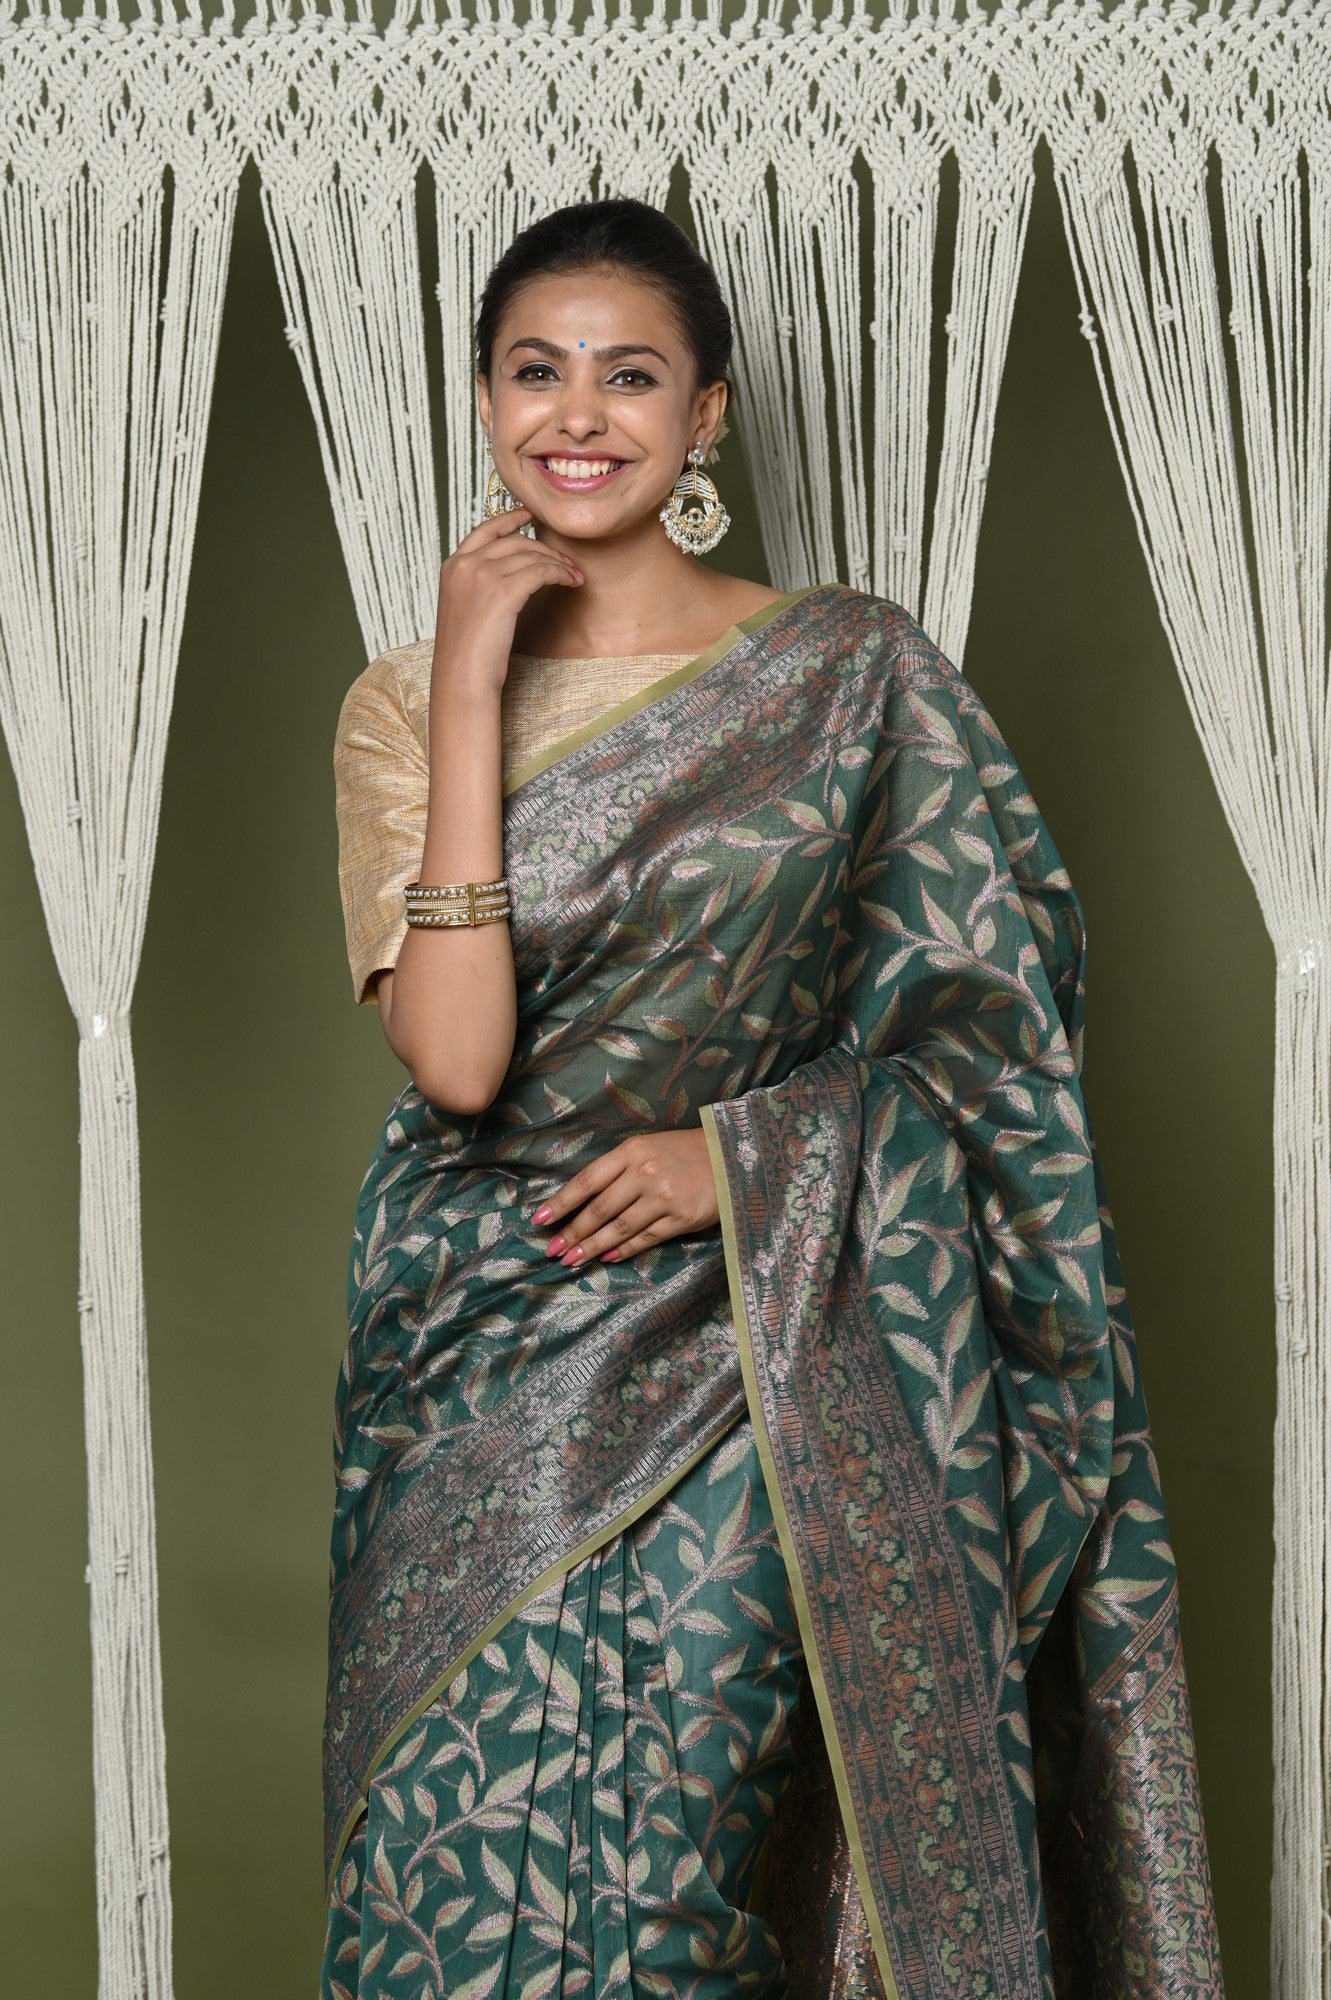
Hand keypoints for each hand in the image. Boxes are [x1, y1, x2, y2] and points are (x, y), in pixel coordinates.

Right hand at [433, 502, 582, 696]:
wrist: (461, 679)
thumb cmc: (466, 655)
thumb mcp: (465, 610)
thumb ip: (479, 586)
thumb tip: (511, 575)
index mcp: (452, 566)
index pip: (485, 530)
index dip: (510, 519)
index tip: (530, 516)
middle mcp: (464, 564)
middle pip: (515, 540)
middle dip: (545, 548)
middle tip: (567, 562)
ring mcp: (482, 574)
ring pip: (531, 554)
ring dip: (558, 563)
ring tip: (573, 576)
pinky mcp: (502, 590)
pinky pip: (541, 570)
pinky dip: (560, 574)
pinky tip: (571, 583)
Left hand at [530, 1129, 720, 1267]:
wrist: (730, 1156)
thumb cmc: (683, 1152)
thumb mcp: (647, 1148)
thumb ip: (618, 1170)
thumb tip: (583, 1200)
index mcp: (631, 1151)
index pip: (587, 1180)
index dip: (561, 1202)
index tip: (539, 1220)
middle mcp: (643, 1173)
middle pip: (598, 1209)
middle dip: (572, 1233)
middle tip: (551, 1250)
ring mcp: (661, 1197)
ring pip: (618, 1228)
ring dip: (591, 1247)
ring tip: (571, 1260)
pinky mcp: (679, 1218)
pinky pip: (644, 1238)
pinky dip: (623, 1250)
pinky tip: (606, 1258)